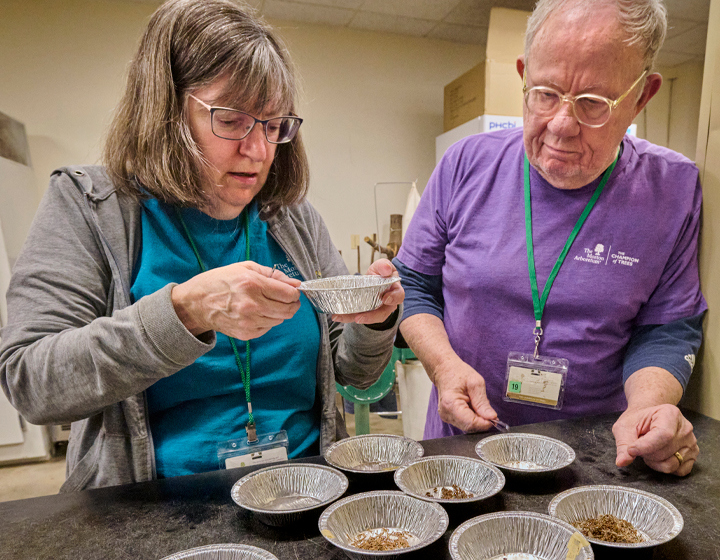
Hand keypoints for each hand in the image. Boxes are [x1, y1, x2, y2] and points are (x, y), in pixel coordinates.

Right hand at [171, 261, 300, 339]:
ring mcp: (249, 321)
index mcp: (253, 284)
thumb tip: (296, 283)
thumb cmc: (220, 282)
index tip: (293, 290)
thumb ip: (273, 275)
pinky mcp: (246, 334)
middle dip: (292, 303)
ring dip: (279, 312)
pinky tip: (256, 312)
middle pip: (288, 309)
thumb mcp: (245, 268)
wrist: (196, 304)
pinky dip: (267, 320)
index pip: (289, 294)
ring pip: (280, 320)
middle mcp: (253, 304)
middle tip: (286, 299)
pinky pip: (268, 328)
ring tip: (266, 304)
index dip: (295, 292)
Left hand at [331, 258, 404, 325]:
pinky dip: (346, 317)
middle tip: (359, 317)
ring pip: (367, 318)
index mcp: (394, 291)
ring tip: (340, 317)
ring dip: (354, 318)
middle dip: (371, 317)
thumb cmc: (380, 273)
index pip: (398, 296)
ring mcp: (375, 310)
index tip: (385, 298)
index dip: (393, 298)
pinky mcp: (364, 312)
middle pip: (382, 313)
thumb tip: (387, 270)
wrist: (373, 279)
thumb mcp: (381, 266)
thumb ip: (384, 265)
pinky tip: (336, 316)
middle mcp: (387, 304)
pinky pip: (356, 316)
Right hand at [432, 356, 497, 432]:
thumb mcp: (476, 383)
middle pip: (469, 427)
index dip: (485, 423)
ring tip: (478, 405)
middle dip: (482, 421)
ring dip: (477, 419)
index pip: (471, 423)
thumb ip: (483, 402)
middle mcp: (446, 414)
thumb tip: (492, 417)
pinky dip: (472, 417)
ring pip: (468, 426)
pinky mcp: (449, 417)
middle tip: (489, 411)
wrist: (444, 370)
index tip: (494, 418)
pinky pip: (464, 423)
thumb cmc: (458, 373)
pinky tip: (472, 407)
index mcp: (451, 404)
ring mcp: (446, 416)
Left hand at [613, 404, 698, 475]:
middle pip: (665, 452)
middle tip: (638, 446)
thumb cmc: (637, 420)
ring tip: (648, 450)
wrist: (648, 418)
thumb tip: (621, 462)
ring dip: (654, 462)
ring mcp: (691, 442)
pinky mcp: (693, 455)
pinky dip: (665, 468)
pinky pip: (679, 471)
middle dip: (646, 454)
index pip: (663, 435)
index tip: (630, 450)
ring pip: (672, 464)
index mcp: (670, 413)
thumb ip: (623, 444)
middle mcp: (685, 428)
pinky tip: (658, 457)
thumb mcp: (624, 427)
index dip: (645, 447)